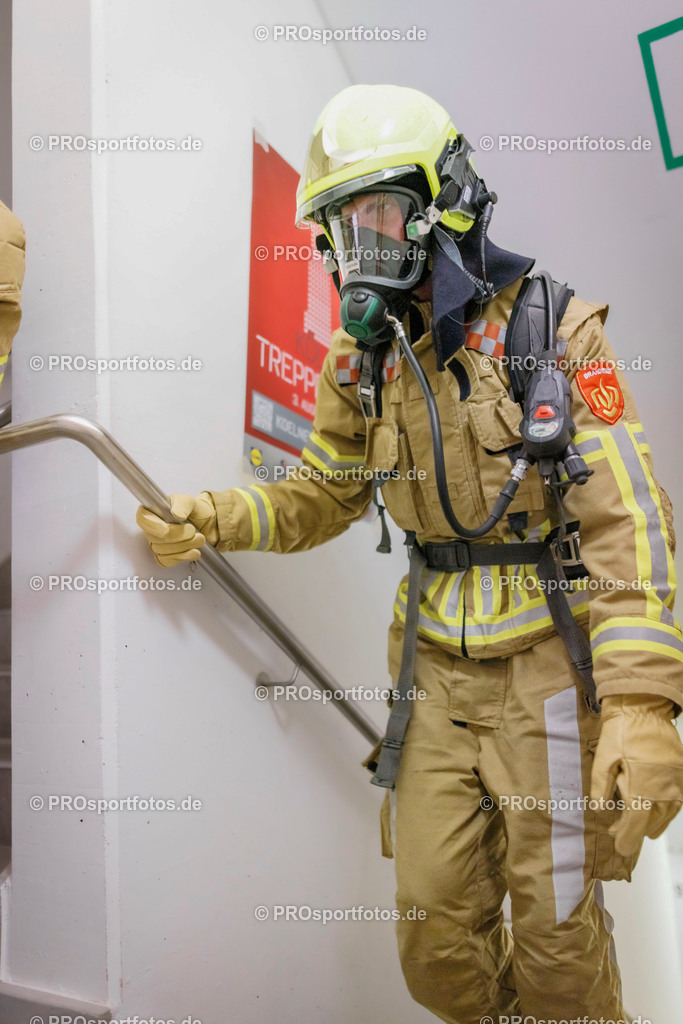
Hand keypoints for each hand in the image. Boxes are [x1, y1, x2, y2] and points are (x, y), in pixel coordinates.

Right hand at [136, 492, 218, 566]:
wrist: (205, 523)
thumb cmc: (193, 511)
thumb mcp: (190, 502)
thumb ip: (183, 504)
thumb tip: (176, 514)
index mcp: (154, 511)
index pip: (143, 518)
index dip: (152, 526)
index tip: (165, 529)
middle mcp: (152, 529)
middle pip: (155, 538)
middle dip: (178, 537)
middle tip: (192, 530)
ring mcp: (157, 544)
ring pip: (163, 551)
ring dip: (185, 546)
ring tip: (199, 538)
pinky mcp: (165, 556)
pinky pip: (168, 561)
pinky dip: (184, 556)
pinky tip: (194, 550)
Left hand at [591, 693, 682, 855]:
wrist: (644, 708)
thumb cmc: (621, 730)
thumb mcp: (603, 758)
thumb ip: (600, 787)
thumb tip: (600, 809)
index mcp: (642, 788)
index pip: (635, 826)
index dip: (626, 840)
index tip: (620, 849)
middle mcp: (664, 790)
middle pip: (650, 823)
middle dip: (634, 830)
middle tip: (618, 830)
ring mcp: (677, 784)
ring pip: (666, 815)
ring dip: (650, 822)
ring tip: (634, 822)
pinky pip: (676, 802)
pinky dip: (664, 809)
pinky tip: (653, 808)